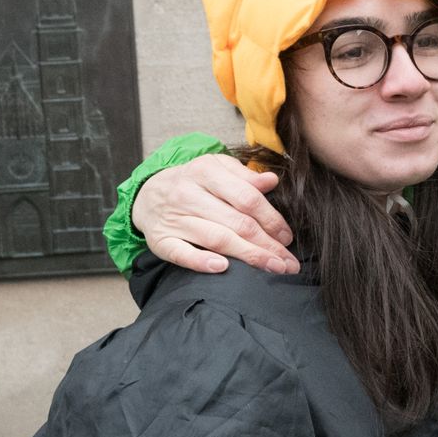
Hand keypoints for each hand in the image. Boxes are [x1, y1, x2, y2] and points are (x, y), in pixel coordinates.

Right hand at [135, 153, 299, 274]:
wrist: (148, 193)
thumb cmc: (193, 182)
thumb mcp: (216, 168)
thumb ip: (244, 176)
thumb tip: (271, 181)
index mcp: (205, 172)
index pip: (246, 198)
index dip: (271, 219)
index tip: (287, 237)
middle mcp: (188, 194)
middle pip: (236, 222)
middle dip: (267, 244)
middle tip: (289, 262)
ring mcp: (173, 219)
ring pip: (216, 239)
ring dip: (249, 256)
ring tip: (274, 268)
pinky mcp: (160, 240)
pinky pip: (182, 254)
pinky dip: (202, 262)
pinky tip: (224, 268)